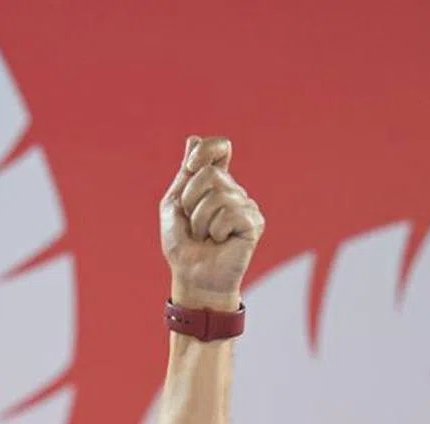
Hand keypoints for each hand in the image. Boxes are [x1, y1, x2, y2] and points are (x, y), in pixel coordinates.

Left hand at [160, 136, 264, 310]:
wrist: (192, 278)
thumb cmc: (182, 247)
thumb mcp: (175, 206)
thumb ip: (185, 175)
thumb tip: (193, 138)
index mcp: (215, 183)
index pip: (220, 147)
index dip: (205, 151)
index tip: (191, 167)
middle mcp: (233, 190)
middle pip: (209, 174)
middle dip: (190, 202)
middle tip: (193, 225)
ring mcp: (246, 205)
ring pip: (217, 197)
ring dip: (200, 222)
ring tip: (205, 237)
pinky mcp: (254, 222)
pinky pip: (230, 214)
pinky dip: (216, 231)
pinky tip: (220, 242)